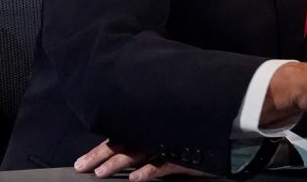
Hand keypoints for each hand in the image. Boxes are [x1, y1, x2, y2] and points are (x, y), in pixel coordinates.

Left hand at [74, 139, 211, 180]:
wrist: (226, 134)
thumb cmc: (196, 133)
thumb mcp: (170, 136)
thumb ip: (150, 141)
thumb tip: (128, 159)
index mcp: (150, 130)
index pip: (120, 138)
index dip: (100, 150)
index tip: (80, 162)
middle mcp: (156, 135)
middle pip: (123, 145)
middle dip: (100, 156)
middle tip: (81, 167)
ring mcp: (169, 145)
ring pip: (139, 152)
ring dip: (119, 162)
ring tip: (101, 173)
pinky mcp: (184, 157)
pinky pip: (164, 164)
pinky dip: (149, 171)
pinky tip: (136, 178)